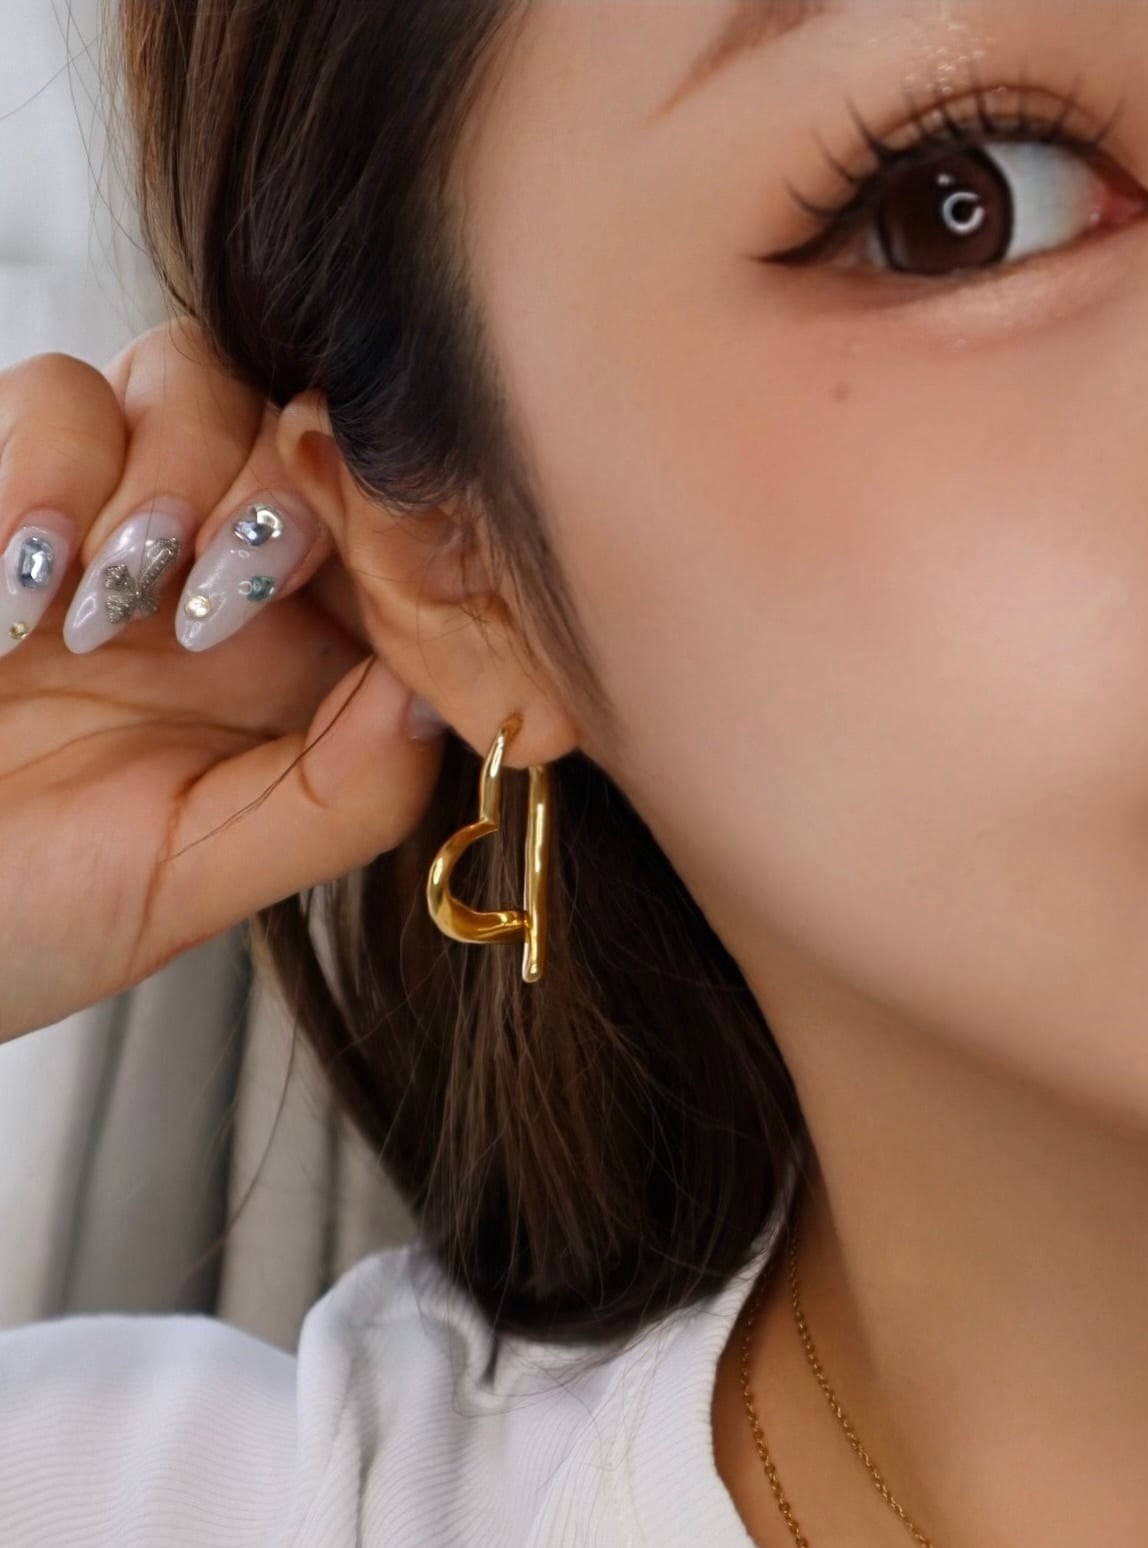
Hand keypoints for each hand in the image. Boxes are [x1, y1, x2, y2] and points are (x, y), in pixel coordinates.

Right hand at [0, 319, 445, 1043]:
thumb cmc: (18, 911)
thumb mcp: (190, 883)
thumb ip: (337, 799)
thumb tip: (444, 694)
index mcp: (289, 668)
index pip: (383, 539)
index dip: (378, 533)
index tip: (328, 596)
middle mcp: (209, 575)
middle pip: (297, 424)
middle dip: (270, 494)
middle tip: (209, 603)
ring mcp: (103, 518)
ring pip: (184, 376)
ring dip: (160, 479)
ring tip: (97, 611)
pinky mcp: (6, 488)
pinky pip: (54, 393)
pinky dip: (45, 473)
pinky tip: (18, 595)